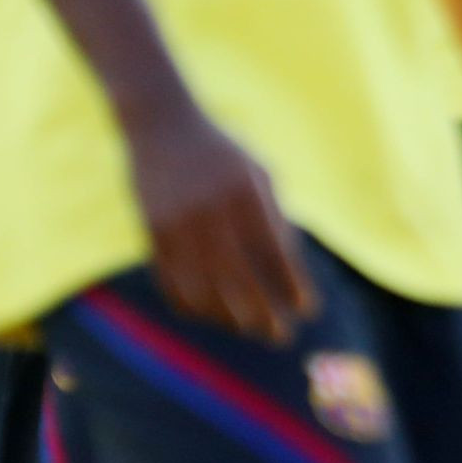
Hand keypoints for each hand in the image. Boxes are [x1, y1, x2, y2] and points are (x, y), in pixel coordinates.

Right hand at [125, 105, 314, 345]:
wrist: (162, 126)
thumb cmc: (223, 152)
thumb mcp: (259, 173)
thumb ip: (274, 219)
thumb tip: (290, 272)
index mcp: (246, 194)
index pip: (275, 254)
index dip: (293, 286)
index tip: (309, 309)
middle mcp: (210, 213)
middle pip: (240, 280)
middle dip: (263, 314)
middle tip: (282, 336)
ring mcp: (176, 226)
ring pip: (203, 290)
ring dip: (229, 318)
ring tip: (250, 329)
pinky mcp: (151, 235)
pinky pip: (172, 284)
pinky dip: (194, 306)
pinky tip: (214, 316)